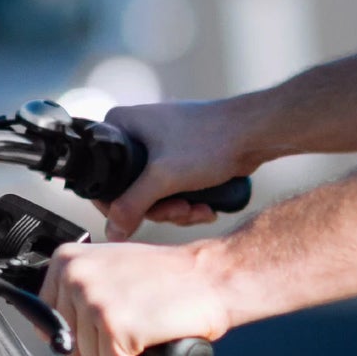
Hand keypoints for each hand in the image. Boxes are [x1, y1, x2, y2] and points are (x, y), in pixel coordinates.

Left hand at [42, 238, 231, 355]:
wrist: (214, 275)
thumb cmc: (172, 276)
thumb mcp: (113, 268)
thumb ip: (81, 289)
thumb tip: (53, 328)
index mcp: (68, 259)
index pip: (48, 318)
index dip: (81, 330)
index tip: (107, 322)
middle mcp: (76, 277)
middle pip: (70, 344)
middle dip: (104, 345)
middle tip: (137, 325)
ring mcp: (94, 303)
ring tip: (149, 334)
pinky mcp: (115, 330)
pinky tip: (156, 345)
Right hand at [98, 99, 258, 241]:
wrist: (254, 133)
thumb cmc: (210, 141)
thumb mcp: (163, 177)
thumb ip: (132, 205)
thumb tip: (112, 231)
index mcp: (124, 124)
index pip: (102, 173)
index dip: (116, 202)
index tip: (137, 215)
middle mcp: (139, 132)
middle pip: (130, 190)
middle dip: (158, 208)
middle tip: (179, 209)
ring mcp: (162, 146)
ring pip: (155, 195)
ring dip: (177, 210)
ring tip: (197, 208)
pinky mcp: (182, 159)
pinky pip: (174, 191)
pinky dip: (187, 203)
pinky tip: (206, 207)